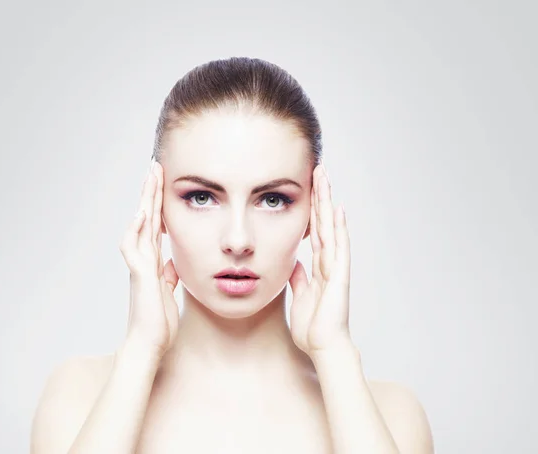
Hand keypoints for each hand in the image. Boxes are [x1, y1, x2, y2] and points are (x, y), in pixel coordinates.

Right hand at [119, 160, 179, 359]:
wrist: (149, 345)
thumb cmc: (158, 321)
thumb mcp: (169, 290)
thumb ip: (169, 273)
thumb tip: (173, 261)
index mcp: (152, 261)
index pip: (155, 224)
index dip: (158, 202)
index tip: (162, 182)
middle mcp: (143, 259)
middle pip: (147, 217)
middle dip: (151, 191)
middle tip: (155, 166)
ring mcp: (139, 266)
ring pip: (139, 226)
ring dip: (145, 201)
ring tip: (150, 176)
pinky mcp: (140, 276)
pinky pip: (134, 248)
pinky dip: (136, 230)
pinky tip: (143, 213)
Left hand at [288, 162, 351, 357]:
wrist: (323, 347)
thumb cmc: (313, 326)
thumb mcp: (300, 295)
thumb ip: (300, 278)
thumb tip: (294, 263)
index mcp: (319, 267)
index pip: (315, 230)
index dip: (312, 208)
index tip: (309, 186)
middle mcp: (329, 262)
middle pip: (324, 222)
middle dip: (320, 196)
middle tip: (317, 170)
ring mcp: (336, 268)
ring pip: (331, 228)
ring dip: (327, 203)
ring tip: (325, 178)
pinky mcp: (339, 277)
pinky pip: (339, 248)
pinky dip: (338, 229)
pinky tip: (337, 210)